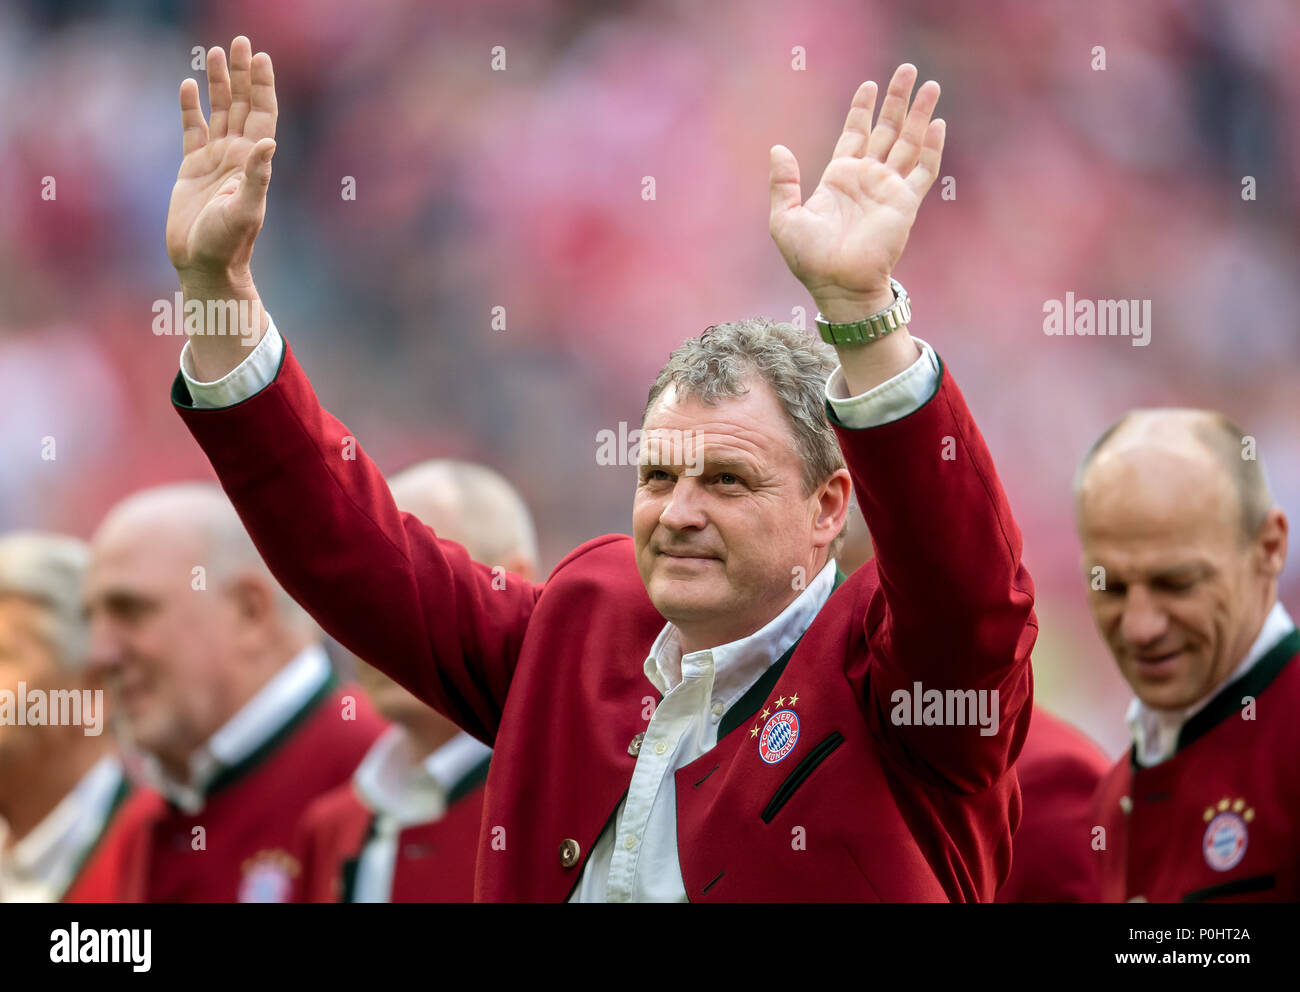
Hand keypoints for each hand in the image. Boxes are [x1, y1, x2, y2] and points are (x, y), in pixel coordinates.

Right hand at [166, 36, 276, 286]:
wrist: (205, 264)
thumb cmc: (228, 243)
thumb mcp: (245, 209)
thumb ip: (257, 177)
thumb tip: (268, 143)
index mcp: (253, 163)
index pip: (262, 115)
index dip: (262, 86)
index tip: (261, 58)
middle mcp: (237, 156)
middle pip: (241, 105)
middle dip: (241, 74)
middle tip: (240, 42)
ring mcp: (215, 160)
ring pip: (218, 112)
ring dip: (218, 84)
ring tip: (214, 53)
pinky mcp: (191, 169)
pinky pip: (192, 130)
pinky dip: (190, 108)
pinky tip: (189, 85)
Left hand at [769, 64, 943, 320]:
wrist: (838, 285)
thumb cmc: (810, 260)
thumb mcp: (784, 219)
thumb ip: (782, 183)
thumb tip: (777, 148)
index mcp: (839, 178)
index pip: (854, 133)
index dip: (862, 109)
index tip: (869, 84)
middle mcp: (867, 178)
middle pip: (887, 129)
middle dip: (897, 100)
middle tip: (908, 69)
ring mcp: (888, 188)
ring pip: (909, 141)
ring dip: (920, 114)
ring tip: (930, 84)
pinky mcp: (905, 202)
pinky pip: (923, 169)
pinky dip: (932, 147)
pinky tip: (937, 123)